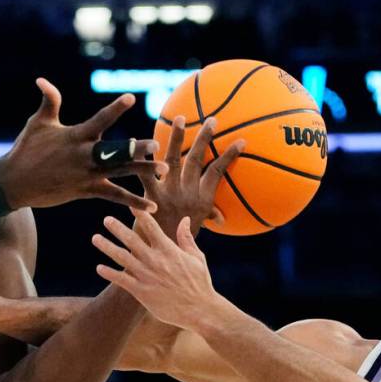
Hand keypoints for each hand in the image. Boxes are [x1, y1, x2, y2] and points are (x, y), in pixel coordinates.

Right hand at [0, 79, 167, 210]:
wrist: (14, 183)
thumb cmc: (26, 149)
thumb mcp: (38, 123)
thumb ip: (49, 101)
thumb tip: (43, 80)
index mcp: (76, 136)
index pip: (100, 120)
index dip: (115, 109)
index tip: (130, 98)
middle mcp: (85, 156)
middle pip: (116, 151)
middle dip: (136, 149)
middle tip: (157, 144)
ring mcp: (87, 175)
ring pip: (121, 172)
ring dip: (143, 171)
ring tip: (165, 171)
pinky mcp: (87, 190)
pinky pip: (114, 196)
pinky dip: (133, 202)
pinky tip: (152, 207)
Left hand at [92, 211, 223, 329]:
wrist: (199, 310)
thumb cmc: (200, 282)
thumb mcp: (197, 257)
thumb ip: (186, 238)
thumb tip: (184, 219)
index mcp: (169, 250)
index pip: (151, 227)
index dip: (140, 214)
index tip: (130, 204)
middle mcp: (155, 260)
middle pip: (131, 239)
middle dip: (117, 228)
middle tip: (106, 219)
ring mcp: (146, 276)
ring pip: (122, 258)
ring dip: (107, 246)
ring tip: (96, 238)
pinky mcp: (141, 292)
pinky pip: (121, 280)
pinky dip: (109, 273)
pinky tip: (99, 267)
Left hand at [139, 116, 243, 237]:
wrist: (160, 262)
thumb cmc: (180, 247)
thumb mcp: (198, 230)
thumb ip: (208, 218)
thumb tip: (221, 218)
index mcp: (202, 200)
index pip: (218, 172)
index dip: (229, 156)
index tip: (242, 140)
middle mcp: (187, 194)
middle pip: (197, 160)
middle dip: (205, 138)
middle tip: (211, 119)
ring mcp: (169, 194)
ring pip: (174, 160)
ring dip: (176, 138)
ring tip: (180, 119)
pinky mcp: (150, 197)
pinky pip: (145, 175)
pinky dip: (142, 160)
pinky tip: (138, 142)